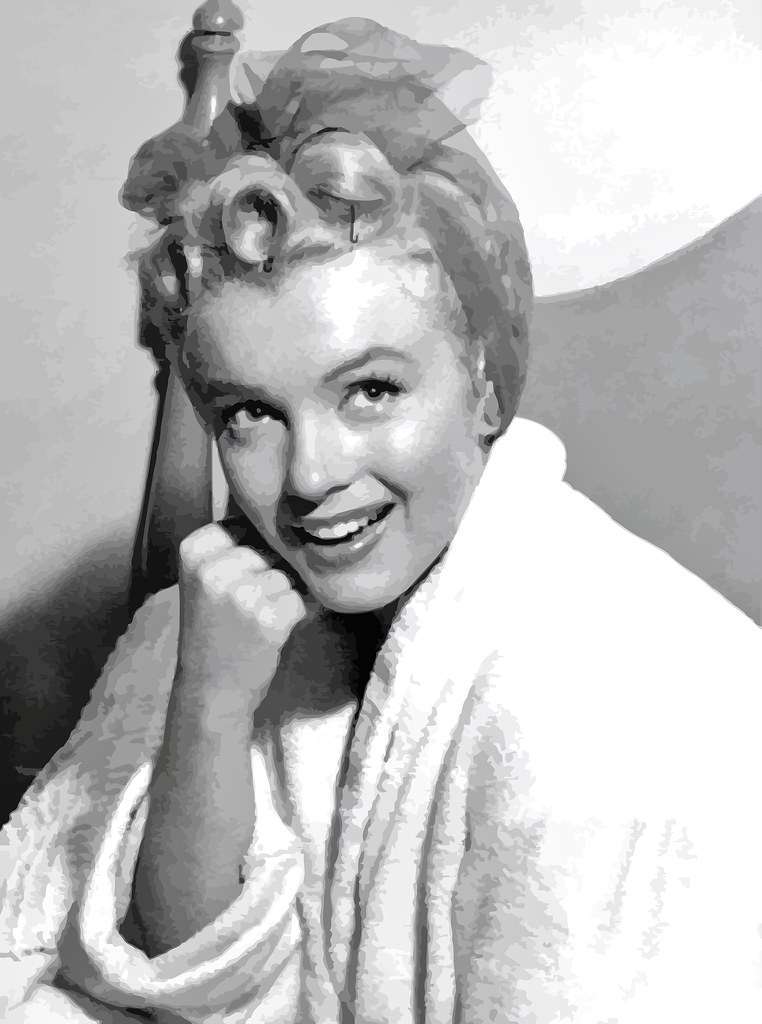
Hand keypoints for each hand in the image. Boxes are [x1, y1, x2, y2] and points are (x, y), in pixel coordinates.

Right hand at [174, 519, 308, 723]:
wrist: (209, 688)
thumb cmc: (213, 629)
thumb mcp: (207, 579)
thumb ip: (233, 546)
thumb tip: (285, 514)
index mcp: (194, 550)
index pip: (246, 523)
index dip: (255, 549)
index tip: (242, 577)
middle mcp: (213, 568)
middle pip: (269, 548)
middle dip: (272, 572)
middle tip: (253, 605)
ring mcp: (241, 593)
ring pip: (287, 574)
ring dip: (285, 594)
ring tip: (261, 619)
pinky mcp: (268, 618)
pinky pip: (300, 599)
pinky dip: (296, 614)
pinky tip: (273, 630)